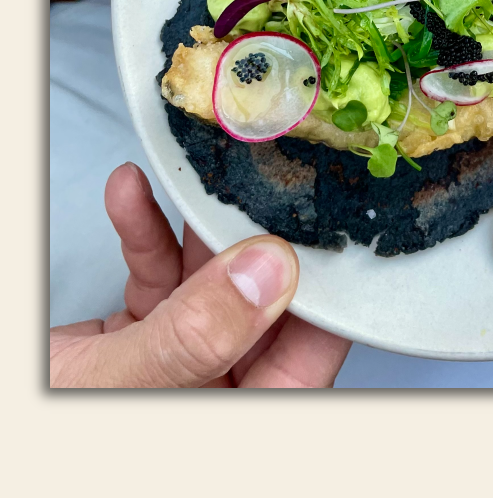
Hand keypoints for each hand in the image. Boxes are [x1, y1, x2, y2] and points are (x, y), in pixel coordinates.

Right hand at [49, 163, 350, 386]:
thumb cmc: (53, 436)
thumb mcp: (123, 384)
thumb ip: (197, 333)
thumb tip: (268, 269)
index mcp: (244, 412)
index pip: (314, 348)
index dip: (325, 284)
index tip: (327, 220)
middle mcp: (225, 388)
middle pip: (269, 302)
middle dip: (257, 236)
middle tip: (262, 177)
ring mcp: (188, 361)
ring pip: (213, 279)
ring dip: (198, 223)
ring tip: (202, 169)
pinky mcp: (147, 339)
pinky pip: (159, 278)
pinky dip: (144, 234)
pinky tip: (132, 191)